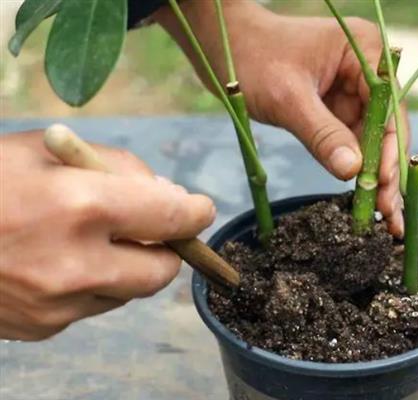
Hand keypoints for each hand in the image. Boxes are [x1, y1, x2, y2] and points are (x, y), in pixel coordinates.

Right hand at [0, 131, 214, 339]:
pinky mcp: (44, 328)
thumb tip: (169, 196)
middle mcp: (76, 264)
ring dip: (127, 267)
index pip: (172, 216)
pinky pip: (94, 306)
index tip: (199, 209)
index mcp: (81, 205)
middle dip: (167, 248)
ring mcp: (58, 304)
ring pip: (129, 292)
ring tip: (91, 240)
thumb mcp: (47, 150)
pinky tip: (61, 262)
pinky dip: (94, 285)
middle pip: (162, 270)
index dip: (194, 211)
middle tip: (153, 229)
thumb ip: (118, 169)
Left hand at [155, 0, 408, 236]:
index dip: (389, 149)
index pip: (388, 107)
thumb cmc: (252, 58)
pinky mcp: (338, 106)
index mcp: (364, 51)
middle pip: (387, 127)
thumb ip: (322, 134)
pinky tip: (363, 199)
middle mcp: (367, 69)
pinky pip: (353, 140)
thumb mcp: (288, 99)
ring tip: (383, 219)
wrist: (225, 45)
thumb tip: (352, 172)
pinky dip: (357, 169)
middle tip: (390, 216)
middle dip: (387, 172)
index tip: (383, 186)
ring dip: (376, 178)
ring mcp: (354, 89)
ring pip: (373, 139)